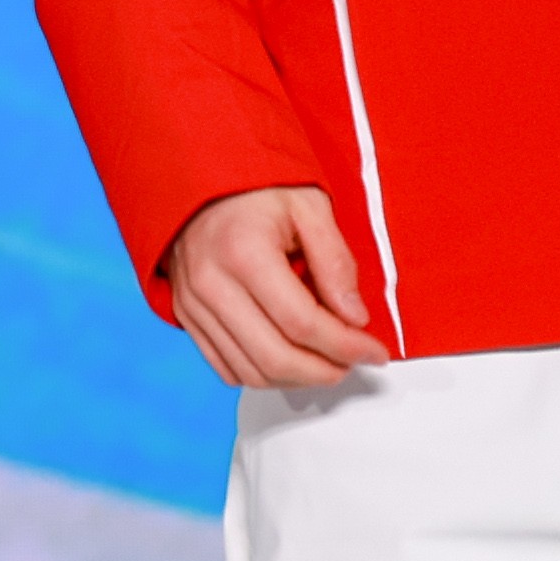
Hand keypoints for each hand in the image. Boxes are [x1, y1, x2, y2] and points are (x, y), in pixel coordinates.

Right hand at [162, 186, 385, 389]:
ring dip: (297, 379)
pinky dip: (264, 376)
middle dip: (326, 370)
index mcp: (243, 252)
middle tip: (353, 362)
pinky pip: (226, 369)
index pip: (302, 323)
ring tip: (326, 362)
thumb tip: (354, 318)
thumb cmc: (254, 190)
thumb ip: (335, 262)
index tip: (374, 351)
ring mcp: (193, 305)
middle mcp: (211, 284)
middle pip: (276, 357)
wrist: (200, 181)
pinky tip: (290, 359)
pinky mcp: (186, 317)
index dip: (346, 346)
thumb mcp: (309, 207)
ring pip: (251, 373)